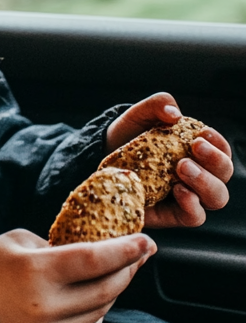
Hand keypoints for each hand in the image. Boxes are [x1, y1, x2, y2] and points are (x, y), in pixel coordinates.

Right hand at [0, 229, 154, 322]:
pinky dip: (99, 311)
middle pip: (104, 288)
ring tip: (119, 272)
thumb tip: (102, 249)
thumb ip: (63, 246)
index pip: (93, 260)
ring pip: (101, 310)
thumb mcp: (25, 239)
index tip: (145, 241)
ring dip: (115, 289)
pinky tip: (97, 295)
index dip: (124, 250)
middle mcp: (45, 304)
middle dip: (128, 269)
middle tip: (141, 253)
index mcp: (37, 270)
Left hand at [106, 92, 232, 227]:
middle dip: (216, 161)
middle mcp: (198, 175)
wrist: (98, 158)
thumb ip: (157, 105)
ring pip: (216, 197)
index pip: (222, 151)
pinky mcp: (171, 214)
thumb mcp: (138, 115)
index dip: (219, 144)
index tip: (202, 135)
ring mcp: (187, 196)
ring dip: (206, 182)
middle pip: (224, 174)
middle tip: (194, 148)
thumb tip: (174, 114)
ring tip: (182, 167)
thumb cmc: (126, 136)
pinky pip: (194, 217)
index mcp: (196, 151)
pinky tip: (179, 191)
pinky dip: (192, 206)